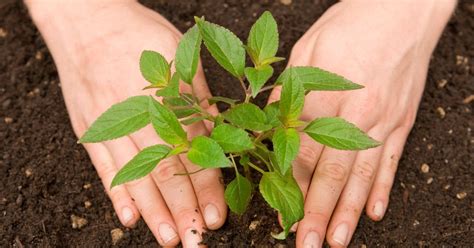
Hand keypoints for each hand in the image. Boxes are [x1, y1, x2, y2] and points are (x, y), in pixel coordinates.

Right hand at [26, 1, 225, 245]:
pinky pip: (102, 166)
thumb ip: (199, 100)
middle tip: (194, 242)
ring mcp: (109, 124)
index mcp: (167, 97)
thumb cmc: (139, 34)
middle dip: (182, 209)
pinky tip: (128, 218)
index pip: (193, 151)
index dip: (207, 186)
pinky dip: (115, 193)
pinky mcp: (89, 128)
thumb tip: (220, 136)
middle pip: (164, 170)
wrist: (87, 19)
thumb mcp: (179, 56)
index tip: (217, 217)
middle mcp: (138, 115)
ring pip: (134, 175)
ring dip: (152, 211)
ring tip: (167, 238)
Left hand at [268, 1, 454, 246]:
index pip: (302, 152)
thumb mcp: (306, 52)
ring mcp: (384, 121)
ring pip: (362, 176)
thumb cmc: (349, 25)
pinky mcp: (402, 121)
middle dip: (317, 212)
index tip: (279, 212)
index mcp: (326, 96)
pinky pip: (391, 162)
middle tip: (307, 244)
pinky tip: (373, 212)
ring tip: (337, 241)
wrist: (402, 10)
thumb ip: (286, 94)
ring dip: (347, 212)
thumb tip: (266, 129)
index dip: (289, 186)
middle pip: (332, 172)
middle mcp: (358, 115)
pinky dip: (381, 189)